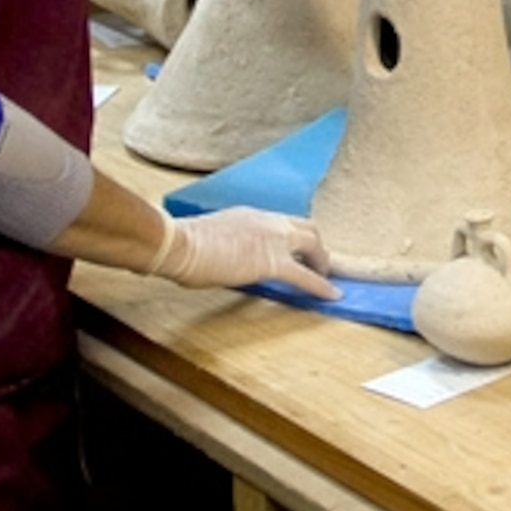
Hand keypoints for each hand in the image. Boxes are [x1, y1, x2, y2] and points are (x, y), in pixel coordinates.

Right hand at [149, 208, 339, 297]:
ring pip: (313, 244)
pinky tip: (332, 295)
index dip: (296, 237)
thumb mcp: (213, 237)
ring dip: (322, 262)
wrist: (179, 245)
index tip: (299, 250)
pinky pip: (305, 276)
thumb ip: (230, 244)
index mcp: (251, 216)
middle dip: (317, 246)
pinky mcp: (272, 263)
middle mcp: (267, 222)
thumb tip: (231, 260)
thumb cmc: (183, 245)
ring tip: (327, 279)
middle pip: (307, 228)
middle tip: (319, 264)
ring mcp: (272, 239)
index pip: (283, 223)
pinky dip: (321, 286)